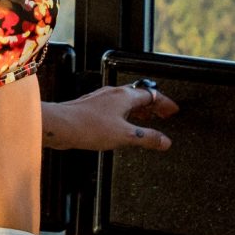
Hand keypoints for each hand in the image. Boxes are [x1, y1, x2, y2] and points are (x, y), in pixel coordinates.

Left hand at [42, 81, 176, 151]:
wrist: (60, 126)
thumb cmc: (89, 126)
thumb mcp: (125, 136)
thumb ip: (147, 138)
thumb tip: (165, 141)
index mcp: (125, 96)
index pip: (152, 94)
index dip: (165, 103)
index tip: (173, 110)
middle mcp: (114, 93)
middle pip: (139, 95)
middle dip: (153, 106)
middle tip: (163, 116)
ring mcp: (101, 99)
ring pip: (126, 101)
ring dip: (139, 110)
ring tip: (146, 120)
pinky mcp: (91, 107)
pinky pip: (114, 108)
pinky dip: (125, 114)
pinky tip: (122, 126)